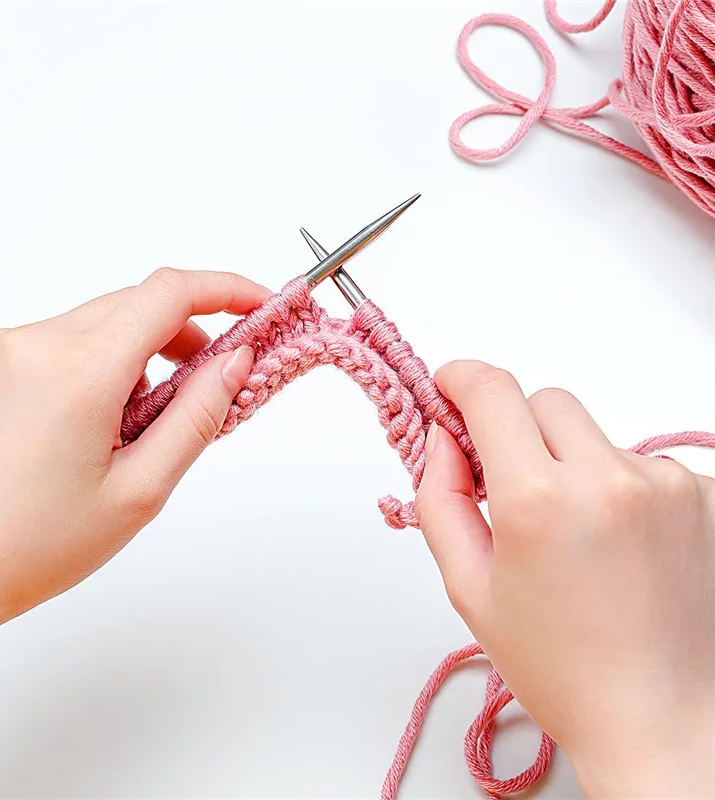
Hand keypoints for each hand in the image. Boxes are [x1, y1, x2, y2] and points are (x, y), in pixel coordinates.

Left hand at [0, 269, 268, 694]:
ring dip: (146, 352)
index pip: (169, 294)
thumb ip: (198, 415)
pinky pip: (68, 339)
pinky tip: (105, 420)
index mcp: (77, 372)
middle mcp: (35, 343)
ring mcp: (7, 349)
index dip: (226, 290)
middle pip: (139, 304)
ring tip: (148, 421)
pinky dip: (106, 362)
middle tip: (215, 381)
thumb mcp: (140, 490)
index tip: (259, 306)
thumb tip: (235, 361)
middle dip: (190, 333)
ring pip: (105, 321)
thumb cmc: (29, 546)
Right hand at [415, 360, 714, 798]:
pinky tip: (618, 543)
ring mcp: (664, 484)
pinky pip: (636, 461)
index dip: (461, 379)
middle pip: (543, 402)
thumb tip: (443, 438)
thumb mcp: (469, 585)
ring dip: (571, 462)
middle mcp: (607, 479)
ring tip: (577, 534)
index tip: (450, 388)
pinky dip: (616, 486)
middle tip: (511, 488)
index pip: (491, 391)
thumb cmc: (561, 666)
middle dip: (515, 431)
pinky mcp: (703, 495)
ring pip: (591, 433)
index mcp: (538, 501)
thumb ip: (440, 497)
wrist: (661, 717)